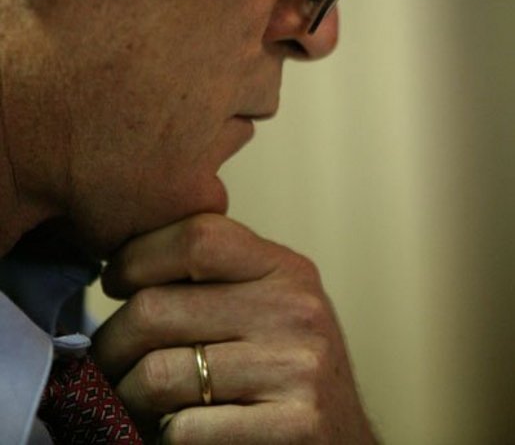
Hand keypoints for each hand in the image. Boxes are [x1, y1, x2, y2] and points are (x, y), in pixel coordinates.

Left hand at [92, 213, 376, 443]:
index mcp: (286, 269)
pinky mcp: (293, 428)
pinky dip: (160, 437)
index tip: (116, 282)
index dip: (137, 256)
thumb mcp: (270, 306)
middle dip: (111, 341)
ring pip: (158, 374)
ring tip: (127, 400)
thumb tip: (123, 262)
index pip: (197, 235)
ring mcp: (297, 369)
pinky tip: (169, 432)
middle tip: (104, 360)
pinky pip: (183, 430)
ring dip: (125, 396)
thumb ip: (219, 278)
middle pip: (158, 307)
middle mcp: (295, 310)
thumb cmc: (289, 372)